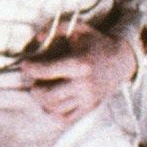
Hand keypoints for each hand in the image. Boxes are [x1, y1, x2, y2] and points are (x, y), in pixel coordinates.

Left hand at [19, 21, 135, 125]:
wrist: (121, 61)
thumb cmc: (96, 43)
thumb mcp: (79, 29)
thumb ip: (57, 28)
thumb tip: (38, 37)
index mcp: (79, 63)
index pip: (47, 71)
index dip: (31, 68)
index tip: (25, 65)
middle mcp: (83, 83)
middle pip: (48, 94)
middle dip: (35, 89)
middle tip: (33, 82)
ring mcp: (87, 98)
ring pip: (55, 108)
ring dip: (42, 101)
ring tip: (41, 91)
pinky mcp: (89, 107)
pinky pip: (66, 118)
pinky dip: (54, 113)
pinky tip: (51, 103)